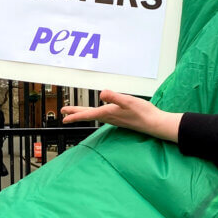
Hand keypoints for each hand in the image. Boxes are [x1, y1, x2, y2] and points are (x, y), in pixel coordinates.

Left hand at [61, 90, 182, 141]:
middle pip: (88, 115)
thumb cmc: (143, 112)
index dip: (74, 114)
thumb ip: (115, 97)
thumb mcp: (128, 101)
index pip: (87, 114)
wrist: (154, 123)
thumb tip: (102, 94)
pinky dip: (94, 113)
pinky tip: (96, 112)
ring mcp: (114, 119)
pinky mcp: (119, 118)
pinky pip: (102, 116)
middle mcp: (109, 117)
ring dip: (84, 113)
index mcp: (108, 113)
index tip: (64, 116)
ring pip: (94, 115)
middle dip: (75, 114)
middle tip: (63, 113)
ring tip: (75, 112)